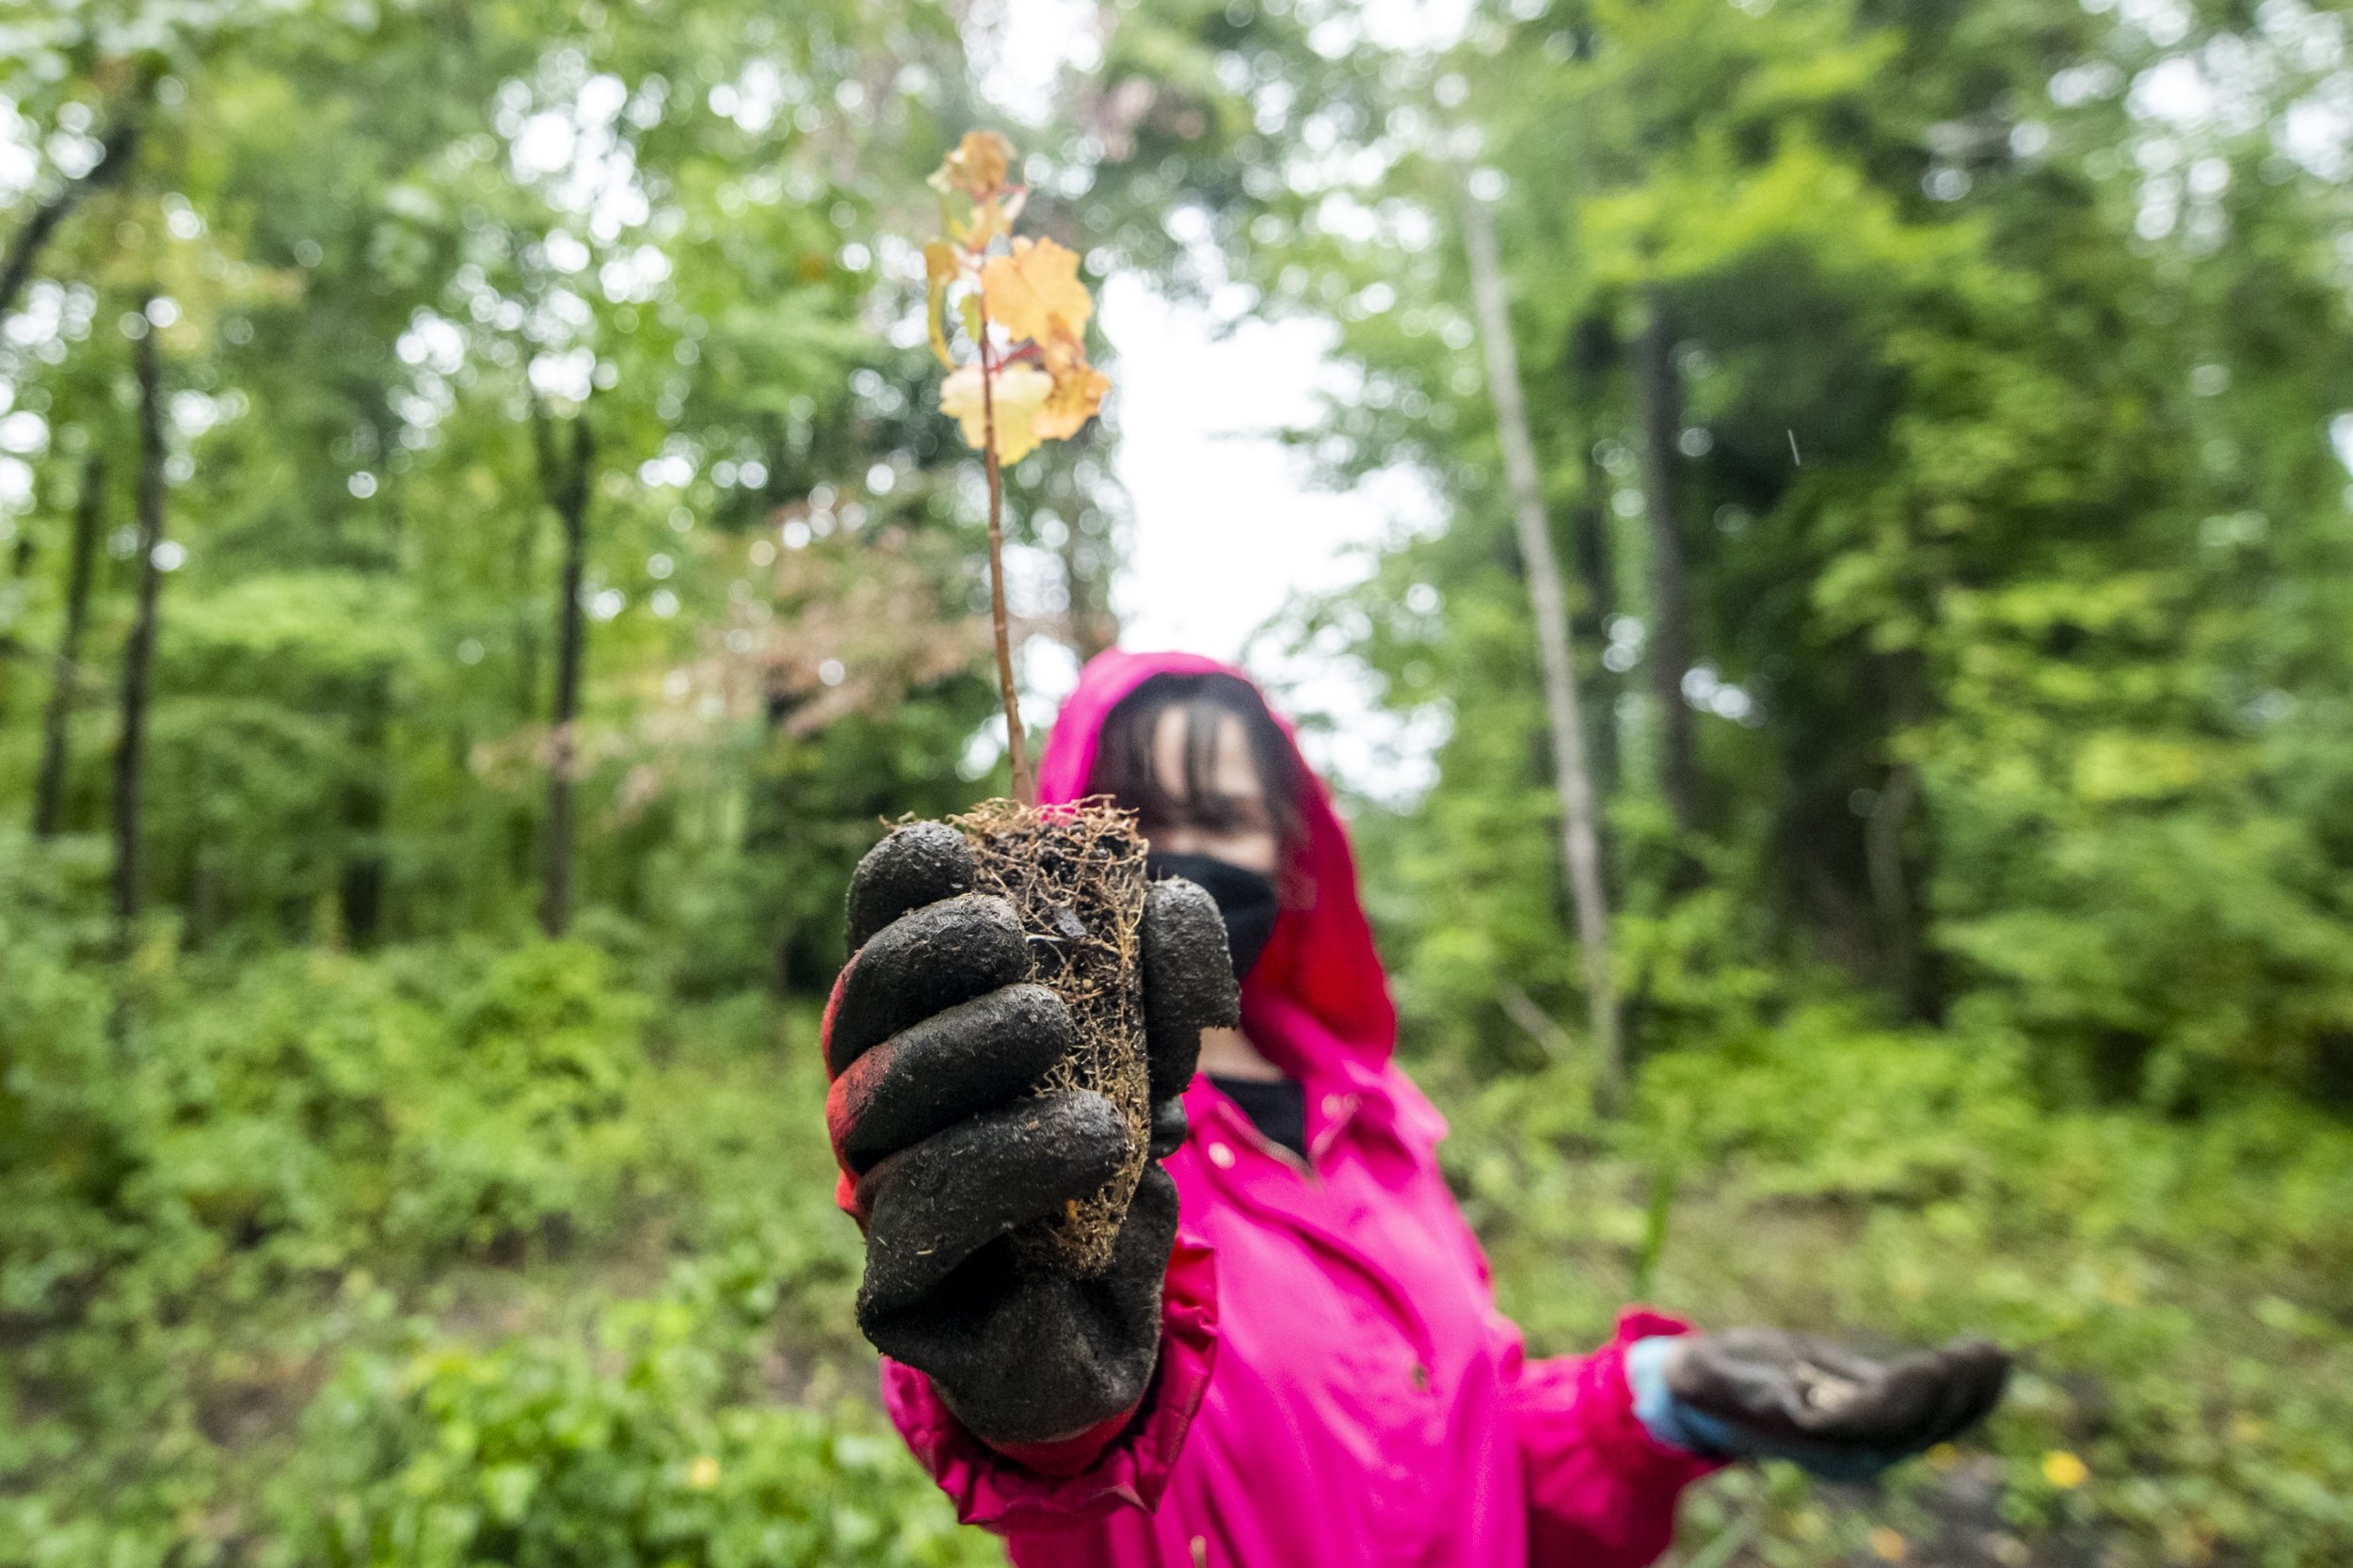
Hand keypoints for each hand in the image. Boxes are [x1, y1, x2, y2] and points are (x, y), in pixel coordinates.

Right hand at [824, 821, 1237, 1447]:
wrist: (1115, 1311)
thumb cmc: (1111, 1146)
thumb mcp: (1161, 1040)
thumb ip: (1168, 961)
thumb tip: (1162, 911)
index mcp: (920, 1016)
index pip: (876, 924)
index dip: (901, 878)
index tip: (958, 851)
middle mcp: (873, 1092)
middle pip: (859, 1002)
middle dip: (929, 954)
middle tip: (1017, 951)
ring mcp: (872, 1188)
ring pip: (879, 1099)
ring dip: (971, 1051)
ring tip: (1066, 1044)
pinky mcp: (893, 1287)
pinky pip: (924, 1209)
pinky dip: (1012, 1162)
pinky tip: (1096, 1139)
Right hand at [1634, 1330, 2009, 1480]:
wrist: (1711, 1397)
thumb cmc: (1710, 1376)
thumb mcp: (1718, 1372)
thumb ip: (1758, 1385)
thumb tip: (1797, 1397)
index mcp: (1815, 1441)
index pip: (1879, 1422)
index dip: (1912, 1396)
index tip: (1936, 1362)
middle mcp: (1852, 1454)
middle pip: (1918, 1427)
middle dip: (1954, 1390)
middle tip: (1985, 1350)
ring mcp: (1871, 1446)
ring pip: (1935, 1425)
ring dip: (1972, 1391)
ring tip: (1997, 1353)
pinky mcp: (1882, 1427)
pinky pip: (1933, 1416)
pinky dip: (1965, 1392)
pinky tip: (1986, 1362)